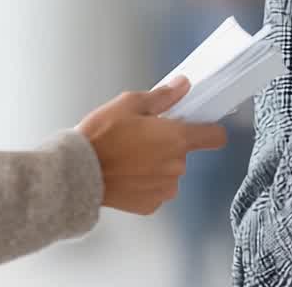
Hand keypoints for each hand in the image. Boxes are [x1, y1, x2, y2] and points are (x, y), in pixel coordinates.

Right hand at [76, 76, 227, 214]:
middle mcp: (177, 166)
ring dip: (156, 167)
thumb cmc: (100, 137)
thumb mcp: (129, 104)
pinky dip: (144, 185)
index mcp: (177, 139)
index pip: (216, 137)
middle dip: (167, 146)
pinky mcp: (149, 206)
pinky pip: (154, 191)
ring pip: (168, 173)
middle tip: (140, 140)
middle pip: (183, 153)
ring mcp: (164, 189)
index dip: (209, 131)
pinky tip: (124, 176)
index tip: (200, 128)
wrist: (75, 174)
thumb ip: (162, 96)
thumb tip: (183, 85)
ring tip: (128, 159)